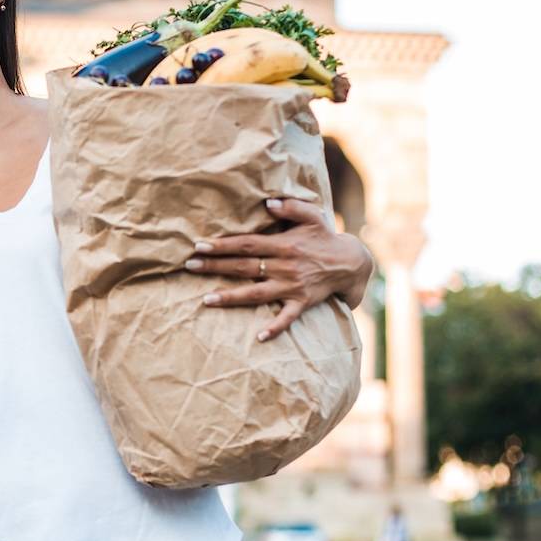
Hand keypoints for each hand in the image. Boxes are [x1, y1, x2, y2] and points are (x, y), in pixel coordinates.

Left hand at [186, 197, 373, 341]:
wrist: (350, 262)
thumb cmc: (325, 236)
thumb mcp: (312, 215)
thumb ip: (291, 206)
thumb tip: (267, 202)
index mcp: (284, 244)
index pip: (247, 244)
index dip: (223, 245)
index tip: (199, 245)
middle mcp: (285, 266)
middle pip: (244, 267)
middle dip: (216, 266)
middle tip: (190, 266)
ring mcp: (292, 287)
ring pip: (256, 294)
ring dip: (231, 297)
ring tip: (206, 300)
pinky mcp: (301, 302)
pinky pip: (287, 318)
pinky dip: (274, 328)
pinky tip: (258, 337)